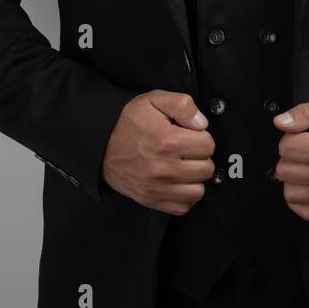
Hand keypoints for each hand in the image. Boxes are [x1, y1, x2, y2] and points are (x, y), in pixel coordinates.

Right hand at [101, 90, 215, 214]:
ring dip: (194, 179)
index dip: (201, 137)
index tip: (190, 136)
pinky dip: (183, 196)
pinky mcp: (151, 200)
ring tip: (183, 167)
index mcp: (167, 141)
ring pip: (198, 191)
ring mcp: (157, 188)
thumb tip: (202, 123)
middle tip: (186, 151)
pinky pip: (183, 207)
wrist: (100, 145)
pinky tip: (176, 181)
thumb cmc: (128, 123)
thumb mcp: (154, 100)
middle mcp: (163, 168)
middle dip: (200, 157)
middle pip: (207, 169)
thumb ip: (183, 105)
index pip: (208, 145)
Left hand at [272, 96, 308, 219]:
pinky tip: (308, 183)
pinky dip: (301, 199)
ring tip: (307, 165)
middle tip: (306, 148)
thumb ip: (304, 113)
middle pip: (284, 171)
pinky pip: (304, 211)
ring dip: (293, 179)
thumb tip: (281, 122)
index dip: (290, 137)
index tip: (303, 135)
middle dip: (290, 157)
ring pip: (290, 193)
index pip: (285, 148)